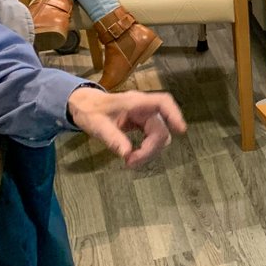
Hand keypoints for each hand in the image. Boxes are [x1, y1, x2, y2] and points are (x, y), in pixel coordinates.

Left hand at [66, 87, 186, 167]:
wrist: (84, 106)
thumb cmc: (90, 111)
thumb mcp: (97, 125)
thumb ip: (112, 138)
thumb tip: (127, 154)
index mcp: (136, 102)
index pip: (163, 102)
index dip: (175, 114)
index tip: (181, 130)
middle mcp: (144, 109)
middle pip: (161, 128)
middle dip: (150, 148)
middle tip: (131, 162)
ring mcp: (144, 117)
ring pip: (159, 136)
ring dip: (149, 151)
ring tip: (130, 161)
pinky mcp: (142, 125)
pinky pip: (152, 138)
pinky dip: (146, 149)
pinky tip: (133, 156)